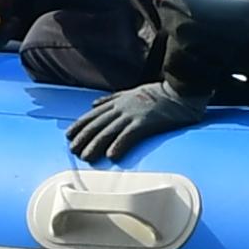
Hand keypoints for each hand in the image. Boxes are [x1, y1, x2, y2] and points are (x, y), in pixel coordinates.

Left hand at [66, 80, 205, 163]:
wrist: (180, 92)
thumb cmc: (157, 93)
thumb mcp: (130, 92)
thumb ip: (111, 98)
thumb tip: (93, 104)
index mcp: (118, 101)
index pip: (93, 114)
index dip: (79, 125)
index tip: (68, 135)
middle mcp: (121, 108)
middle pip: (97, 124)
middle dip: (83, 138)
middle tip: (72, 150)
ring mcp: (132, 114)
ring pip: (108, 131)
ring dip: (95, 144)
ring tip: (86, 157)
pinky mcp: (145, 122)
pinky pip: (129, 135)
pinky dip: (119, 145)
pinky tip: (111, 155)